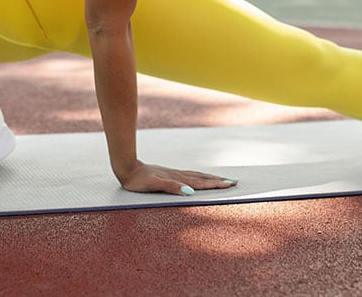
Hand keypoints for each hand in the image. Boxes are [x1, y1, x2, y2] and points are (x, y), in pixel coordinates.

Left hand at [117, 160, 237, 195]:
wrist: (127, 168)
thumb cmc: (139, 180)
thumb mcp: (154, 185)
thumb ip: (172, 187)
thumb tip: (190, 192)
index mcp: (178, 179)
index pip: (201, 183)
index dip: (216, 184)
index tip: (231, 184)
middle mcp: (179, 175)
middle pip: (203, 177)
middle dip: (218, 180)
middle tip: (234, 182)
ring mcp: (175, 173)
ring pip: (198, 175)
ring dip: (211, 178)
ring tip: (222, 179)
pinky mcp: (170, 174)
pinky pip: (190, 175)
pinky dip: (200, 177)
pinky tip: (200, 179)